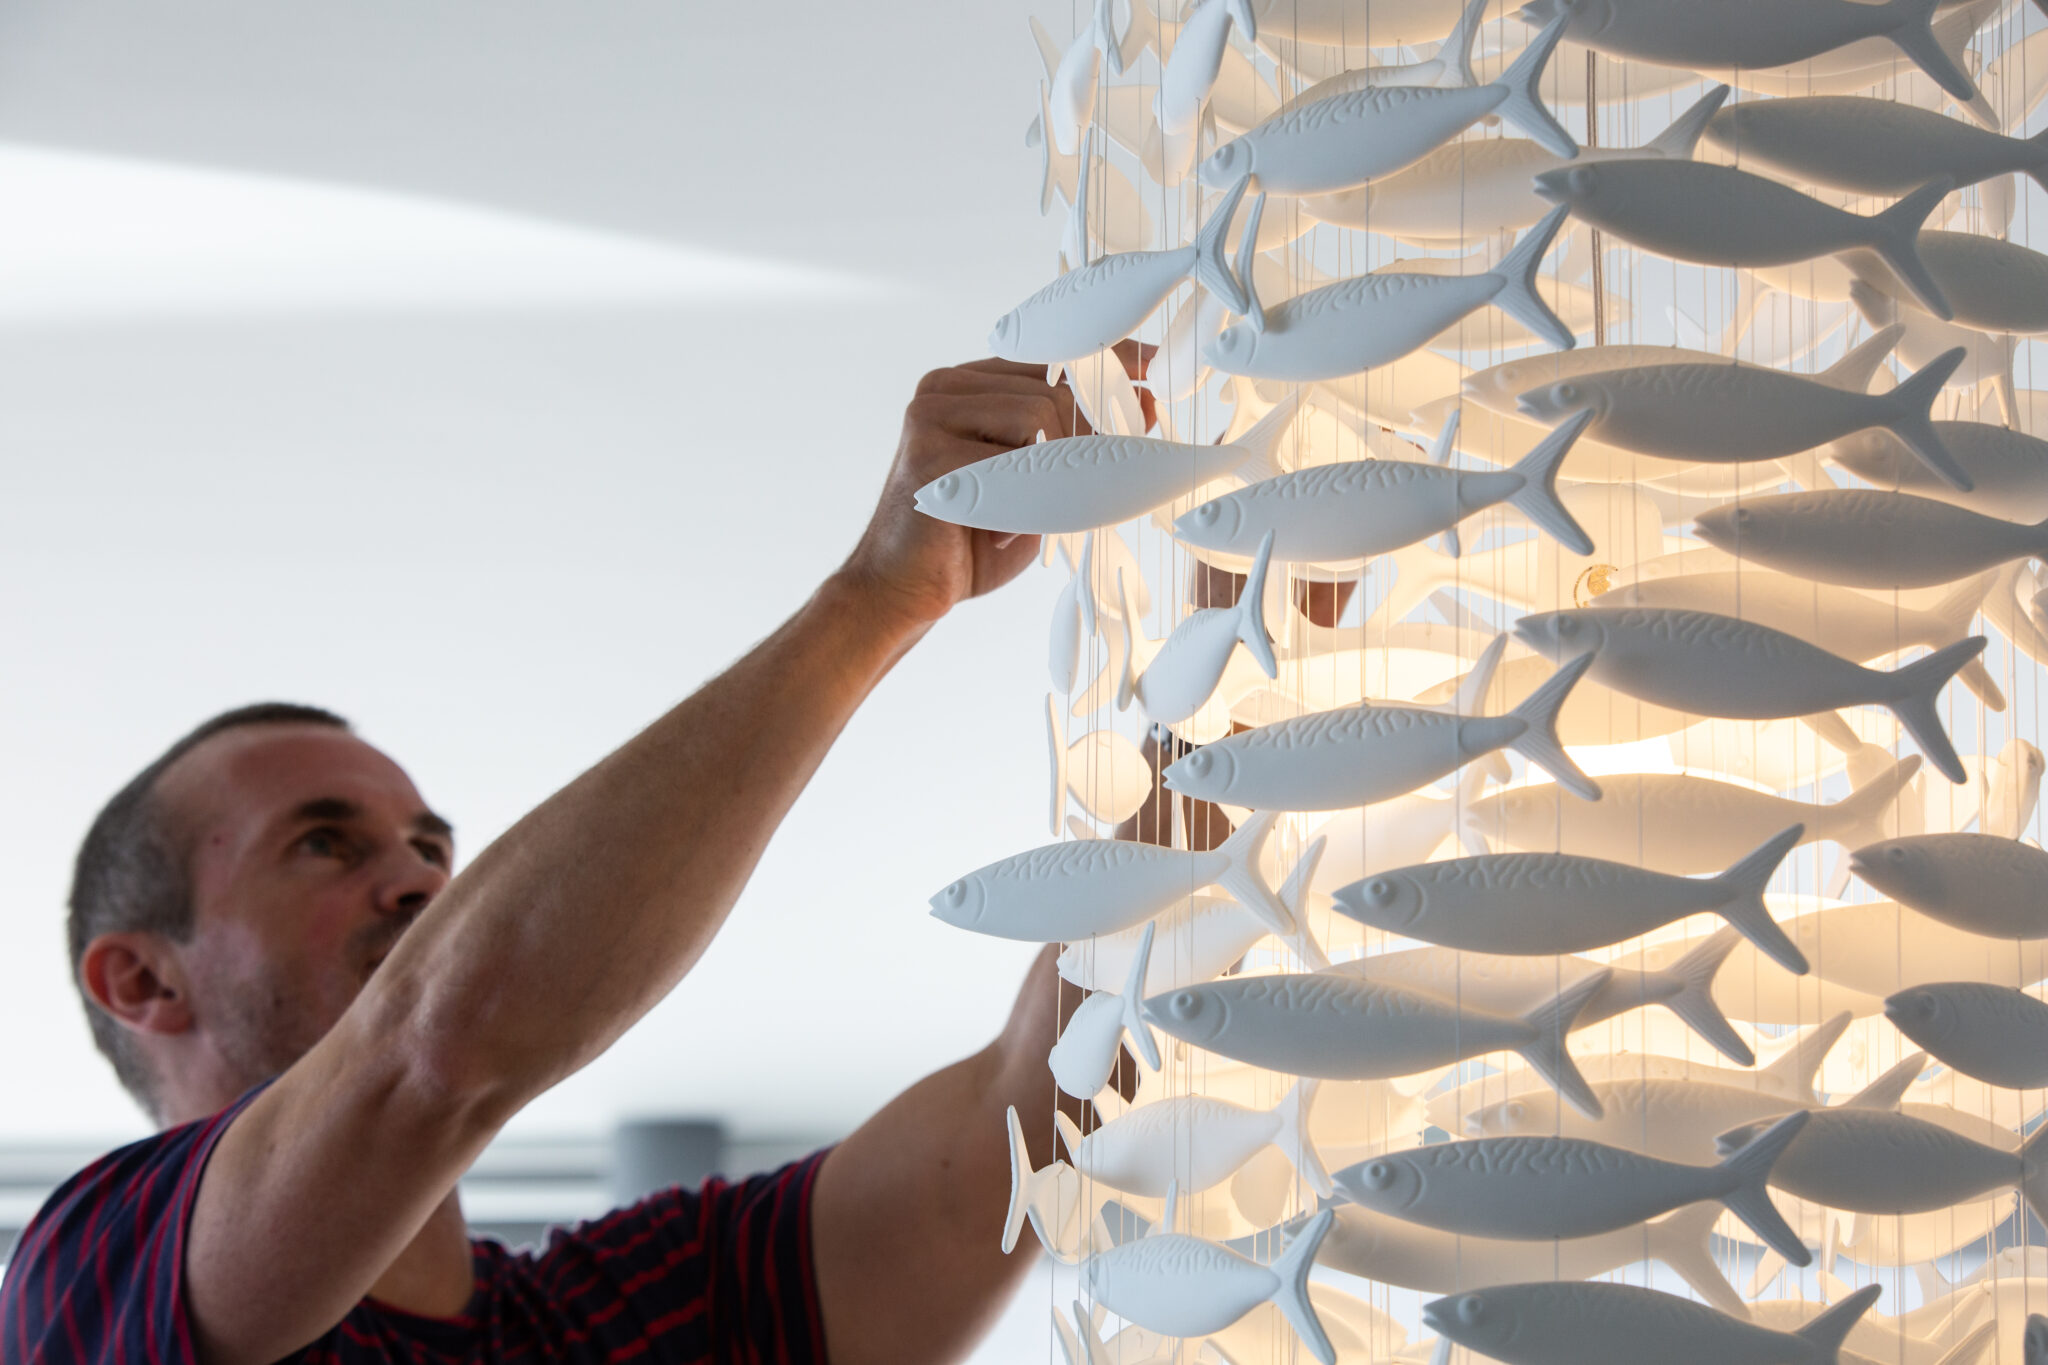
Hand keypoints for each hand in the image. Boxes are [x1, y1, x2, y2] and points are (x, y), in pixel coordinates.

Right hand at [837, 344, 1152, 633]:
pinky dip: (1026, 498)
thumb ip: (1074, 441)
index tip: (1152, 368)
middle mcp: (944, 387)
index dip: (1103, 361)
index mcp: (966, 385)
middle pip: (1053, 388)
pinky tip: (1000, 527)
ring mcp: (931, 412)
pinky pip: (1015, 457)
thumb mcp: (1036, 484)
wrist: (903, 594)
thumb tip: (1145, 403)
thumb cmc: (971, 543)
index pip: (1047, 355)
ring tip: (1023, 514)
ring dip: (1053, 472)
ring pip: (1040, 413)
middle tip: (1078, 489)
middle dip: (1086, 440)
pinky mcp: (930, 448)